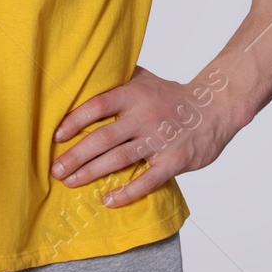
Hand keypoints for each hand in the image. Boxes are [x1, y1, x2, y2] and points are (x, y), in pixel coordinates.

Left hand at [49, 65, 241, 207]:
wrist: (215, 108)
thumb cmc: (170, 95)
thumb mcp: (143, 78)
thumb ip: (116, 77)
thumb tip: (82, 72)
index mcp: (133, 94)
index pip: (97, 106)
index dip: (75, 121)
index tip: (56, 136)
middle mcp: (145, 116)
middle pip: (104, 138)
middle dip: (76, 155)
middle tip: (55, 169)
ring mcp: (159, 140)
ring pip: (120, 159)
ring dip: (92, 173)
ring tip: (70, 182)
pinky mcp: (174, 161)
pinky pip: (148, 180)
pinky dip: (127, 192)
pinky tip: (108, 200)